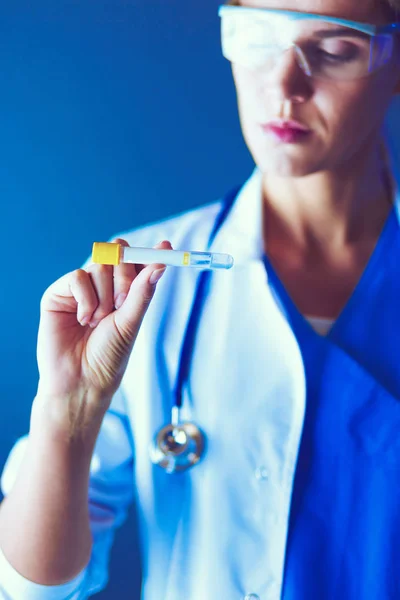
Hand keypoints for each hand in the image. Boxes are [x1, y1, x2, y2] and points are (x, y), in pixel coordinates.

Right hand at [33, 239, 170, 436]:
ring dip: (104, 296)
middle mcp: (104, 286)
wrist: (80, 380)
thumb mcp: (131, 323)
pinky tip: (84, 319)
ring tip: (98, 322)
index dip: (151, 253)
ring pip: (99, 265)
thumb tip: (160, 264)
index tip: (166, 246)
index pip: (137, 262)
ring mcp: (82, 288)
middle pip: (118, 255)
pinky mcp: (60, 293)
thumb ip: (142, 292)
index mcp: (125, 293)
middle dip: (125, 276)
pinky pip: (78, 276)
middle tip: (122, 304)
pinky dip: (86, 298)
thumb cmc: (108, 356)